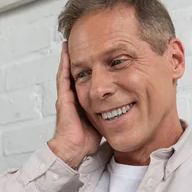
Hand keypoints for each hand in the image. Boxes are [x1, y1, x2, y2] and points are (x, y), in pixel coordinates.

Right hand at [48, 41, 101, 168]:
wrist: (74, 149)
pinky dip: (65, 64)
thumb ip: (110, 110)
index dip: (92, 66)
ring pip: (69, 71)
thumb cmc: (87, 139)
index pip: (87, 79)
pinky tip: (67, 52)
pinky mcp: (64, 98)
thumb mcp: (103, 120)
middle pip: (78, 72)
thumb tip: (127, 105)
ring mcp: (67, 96)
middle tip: (83, 42)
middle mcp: (73, 96)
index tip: (98, 53)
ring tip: (73, 41)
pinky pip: (63, 77)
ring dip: (71, 57)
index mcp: (83, 100)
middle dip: (81, 58)